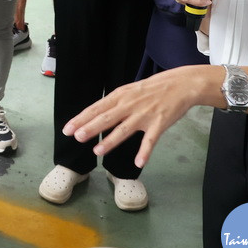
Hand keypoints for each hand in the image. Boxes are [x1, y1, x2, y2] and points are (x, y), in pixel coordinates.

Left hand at [63, 65, 206, 167]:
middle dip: (90, 127)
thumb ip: (115, 103)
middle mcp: (129, 105)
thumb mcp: (130, 91)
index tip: (67, 129)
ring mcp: (144, 115)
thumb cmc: (152, 89)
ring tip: (97, 151)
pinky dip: (144, 152)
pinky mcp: (159, 124)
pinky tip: (138, 163)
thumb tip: (96, 114)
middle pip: (106, 118)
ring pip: (124, 130)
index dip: (81, 118)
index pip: (96, 108)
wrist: (180, 84)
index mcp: (120, 96)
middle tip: (76, 136)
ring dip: (110, 141)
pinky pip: (150, 140)